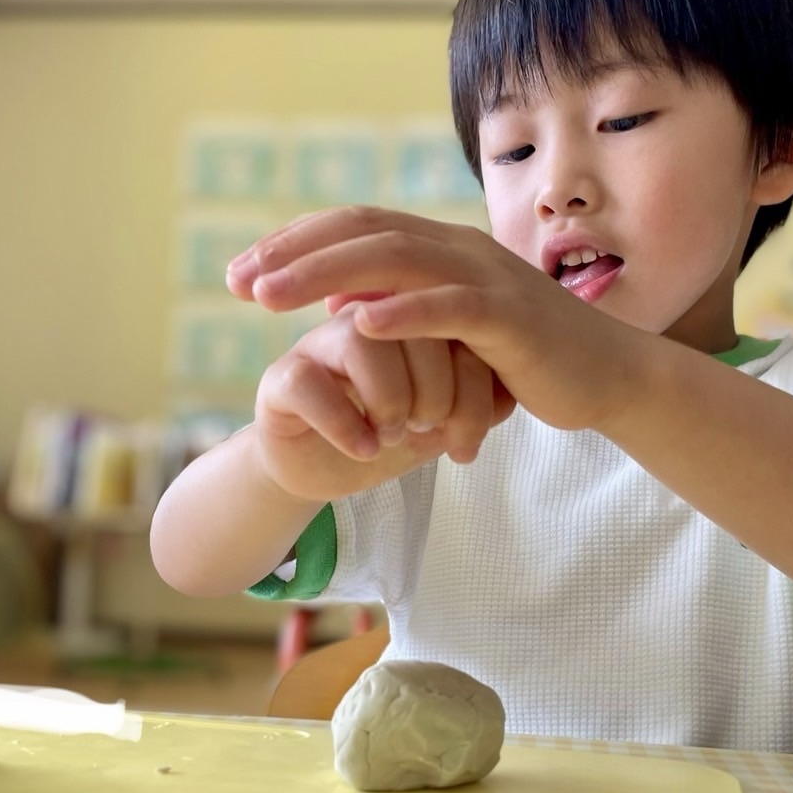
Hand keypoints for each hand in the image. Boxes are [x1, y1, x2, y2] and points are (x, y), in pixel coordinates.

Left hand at [229, 206, 637, 435]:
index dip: (295, 242)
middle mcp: (460, 250)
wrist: (608, 377)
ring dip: (325, 274)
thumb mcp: (452, 332)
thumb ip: (404, 309)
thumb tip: (344, 300)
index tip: (242, 270)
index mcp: (442, 250)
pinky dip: (403, 311)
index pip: (357, 227)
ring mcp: (486, 279)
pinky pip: (450, 307)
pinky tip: (356, 321)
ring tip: (271, 296)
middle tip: (237, 280)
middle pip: (364, 234)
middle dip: (293, 254)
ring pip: (395, 260)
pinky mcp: (510, 318)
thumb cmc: (526, 359)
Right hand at [252, 300, 513, 502]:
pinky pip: (311, 383)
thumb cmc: (390, 436)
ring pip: (362, 343)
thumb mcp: (444, 423)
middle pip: (412, 326)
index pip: (454, 324)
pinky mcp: (282, 379)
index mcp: (408, 319)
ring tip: (391, 436)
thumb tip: (509, 395)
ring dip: (390, 401)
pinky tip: (364, 449)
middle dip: (435, 393)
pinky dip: (346, 424)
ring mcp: (319, 345)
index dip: (473, 386)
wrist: (327, 472)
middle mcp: (364, 320)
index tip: (465, 441)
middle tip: (427, 431)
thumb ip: (478, 401)